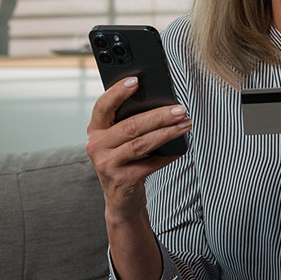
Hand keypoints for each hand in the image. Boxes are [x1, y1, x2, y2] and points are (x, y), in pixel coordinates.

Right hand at [85, 76, 191, 220]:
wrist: (121, 199)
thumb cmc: (125, 161)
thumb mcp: (119, 141)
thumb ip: (129, 123)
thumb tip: (161, 103)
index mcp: (95, 130)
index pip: (102, 106)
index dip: (117, 92)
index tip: (136, 80)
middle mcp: (96, 147)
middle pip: (130, 126)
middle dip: (158, 116)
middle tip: (180, 109)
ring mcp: (107, 165)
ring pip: (141, 144)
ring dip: (167, 133)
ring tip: (185, 125)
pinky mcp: (122, 181)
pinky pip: (150, 165)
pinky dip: (168, 156)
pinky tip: (180, 149)